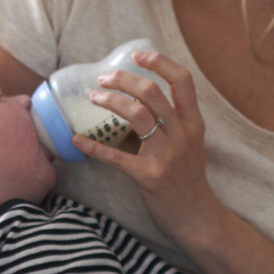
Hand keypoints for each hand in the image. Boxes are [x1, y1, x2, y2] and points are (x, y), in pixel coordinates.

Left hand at [70, 49, 219, 245]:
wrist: (197, 218)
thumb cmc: (188, 179)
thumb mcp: (190, 144)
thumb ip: (174, 122)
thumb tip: (142, 98)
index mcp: (193, 124)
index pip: (182, 80)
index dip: (159, 62)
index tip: (138, 55)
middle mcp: (182, 135)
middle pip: (151, 92)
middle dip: (123, 79)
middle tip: (103, 78)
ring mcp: (166, 156)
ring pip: (136, 115)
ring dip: (110, 101)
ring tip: (93, 97)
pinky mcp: (149, 178)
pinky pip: (116, 157)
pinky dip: (93, 147)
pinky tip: (76, 140)